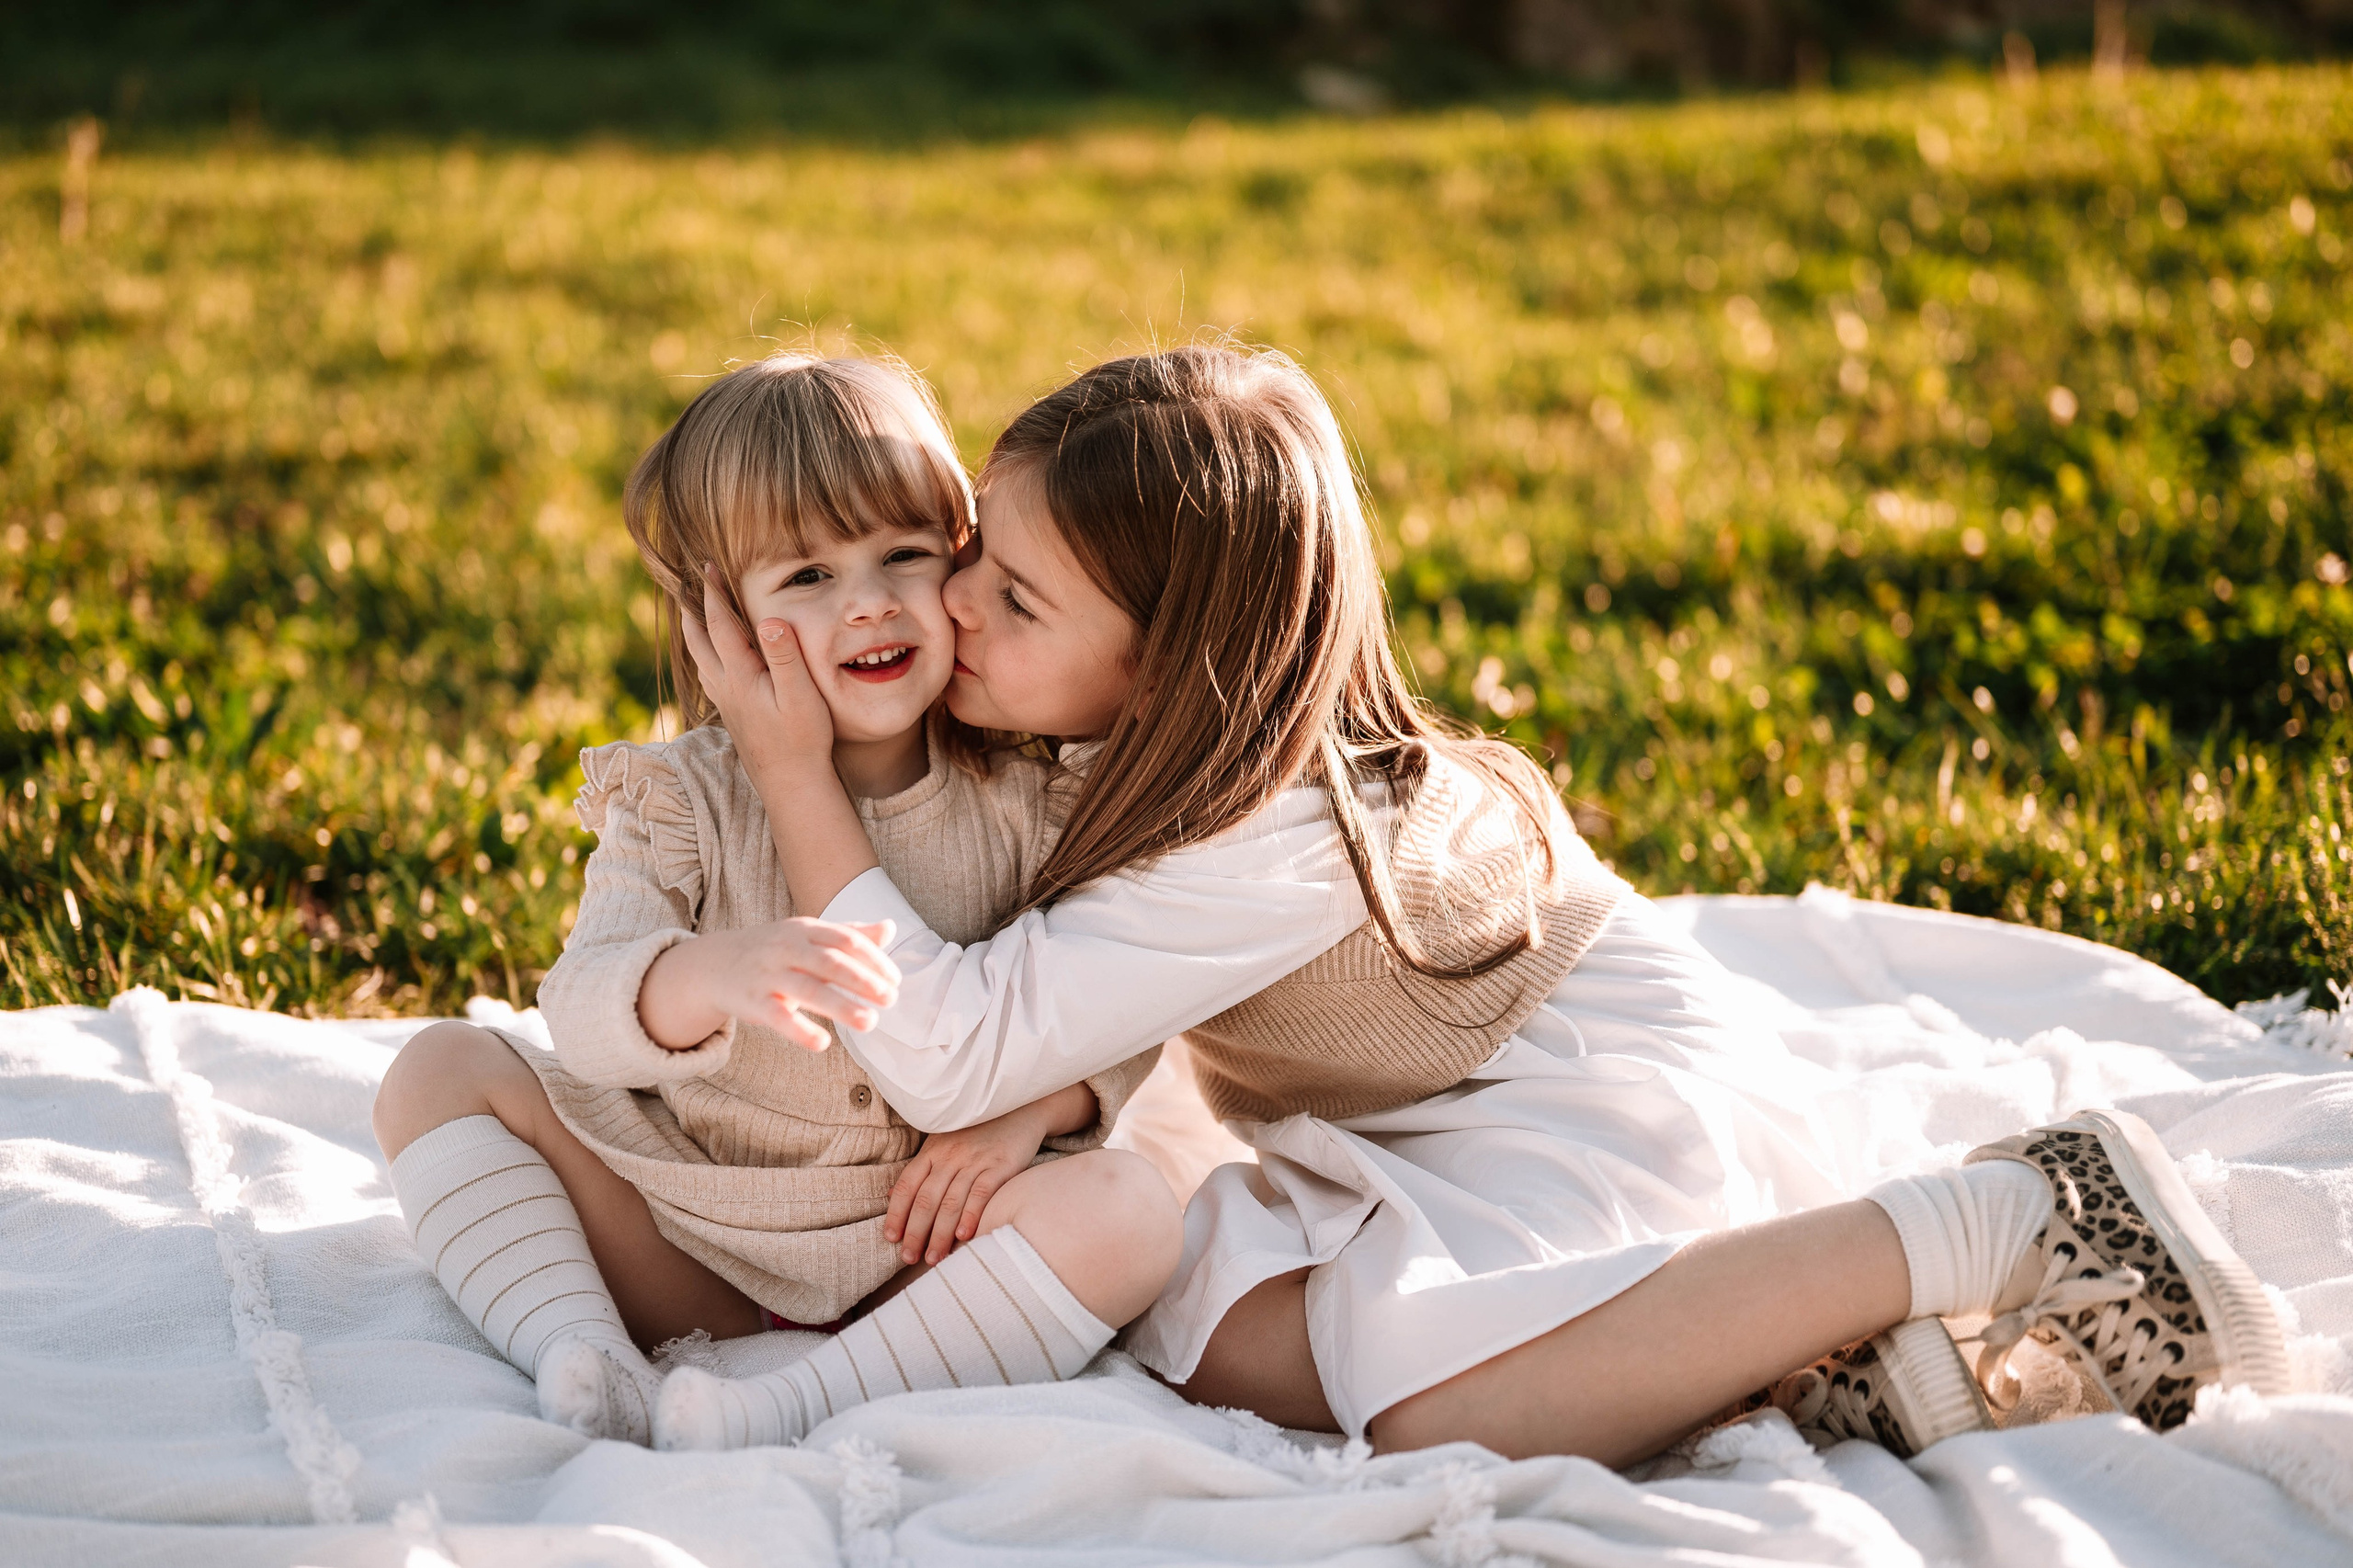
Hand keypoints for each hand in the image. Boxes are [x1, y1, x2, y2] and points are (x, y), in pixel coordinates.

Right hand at [648, 917, 898, 1053]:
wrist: (715, 963)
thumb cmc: (776, 949)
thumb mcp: (809, 935)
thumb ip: (850, 934)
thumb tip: (891, 928)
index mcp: (805, 929)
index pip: (846, 940)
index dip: (873, 960)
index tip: (895, 980)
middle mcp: (787, 948)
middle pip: (830, 963)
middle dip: (863, 981)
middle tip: (891, 999)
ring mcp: (768, 975)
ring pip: (808, 990)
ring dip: (841, 1007)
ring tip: (871, 1022)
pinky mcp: (753, 1003)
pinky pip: (779, 1017)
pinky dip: (800, 1030)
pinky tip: (823, 1043)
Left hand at [680, 562, 834, 784]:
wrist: (790, 784)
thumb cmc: (802, 741)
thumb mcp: (801, 697)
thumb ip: (785, 657)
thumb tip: (771, 619)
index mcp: (740, 676)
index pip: (720, 624)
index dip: (713, 594)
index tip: (708, 567)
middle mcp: (725, 686)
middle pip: (698, 640)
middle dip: (693, 609)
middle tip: (689, 584)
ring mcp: (726, 702)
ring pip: (700, 658)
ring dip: (695, 631)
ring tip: (694, 613)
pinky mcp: (731, 715)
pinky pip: (709, 674)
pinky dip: (705, 654)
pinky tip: (713, 658)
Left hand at [885, 1106, 1051, 1265]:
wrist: (1018, 1109)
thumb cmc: (977, 1132)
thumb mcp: (943, 1144)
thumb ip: (921, 1170)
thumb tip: (892, 1194)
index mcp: (932, 1151)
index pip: (908, 1186)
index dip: (897, 1213)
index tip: (891, 1239)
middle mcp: (950, 1156)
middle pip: (926, 1199)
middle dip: (916, 1232)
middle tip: (909, 1258)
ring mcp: (975, 1160)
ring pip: (951, 1202)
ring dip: (940, 1234)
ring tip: (934, 1258)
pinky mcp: (1000, 1165)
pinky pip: (982, 1193)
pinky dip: (971, 1216)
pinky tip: (964, 1236)